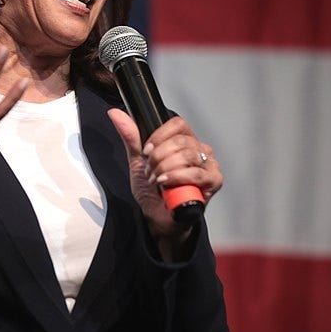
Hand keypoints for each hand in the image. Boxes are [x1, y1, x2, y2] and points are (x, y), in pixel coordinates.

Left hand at [107, 109, 222, 253]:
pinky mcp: (214, 181)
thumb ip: (131, 136)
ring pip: (187, 155)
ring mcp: (210, 165)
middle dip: (158, 157)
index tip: (146, 151)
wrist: (158, 217)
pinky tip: (166, 184)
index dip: (159, 136)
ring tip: (157, 180)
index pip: (178, 124)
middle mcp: (200, 150)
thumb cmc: (153, 190)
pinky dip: (176, 178)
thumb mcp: (138, 160)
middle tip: (150, 171)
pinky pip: (196, 173)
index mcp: (185, 141)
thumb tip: (116, 114)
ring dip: (165, 169)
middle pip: (181, 140)